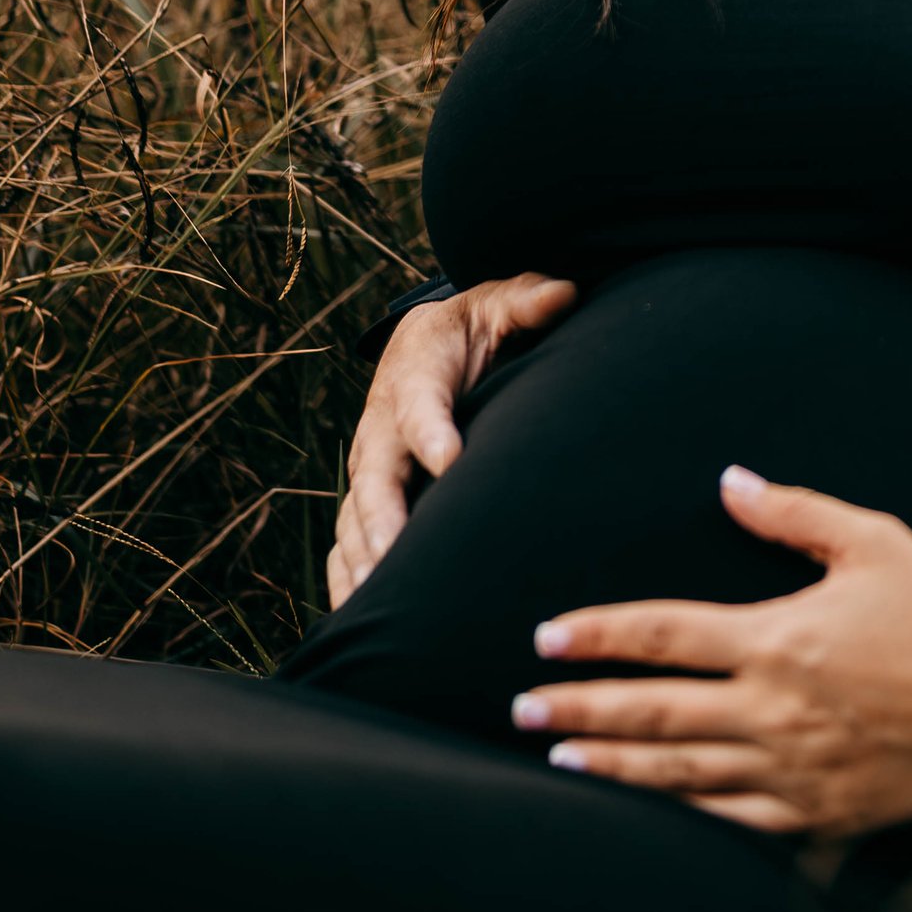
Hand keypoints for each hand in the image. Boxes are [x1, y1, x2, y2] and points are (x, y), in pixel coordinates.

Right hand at [326, 271, 577, 607]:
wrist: (427, 343)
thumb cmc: (473, 328)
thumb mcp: (500, 303)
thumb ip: (528, 301)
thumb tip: (564, 293)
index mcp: (414, 376)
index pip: (419, 405)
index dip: (432, 431)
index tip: (450, 460)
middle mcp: (381, 429)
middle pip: (377, 478)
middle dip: (384, 520)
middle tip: (397, 560)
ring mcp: (370, 469)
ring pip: (356, 520)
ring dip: (363, 562)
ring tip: (377, 606)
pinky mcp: (368, 499)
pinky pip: (347, 544)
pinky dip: (347, 579)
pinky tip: (358, 618)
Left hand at [510, 466, 911, 837]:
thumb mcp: (877, 544)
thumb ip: (795, 514)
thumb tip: (729, 484)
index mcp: (777, 639)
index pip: (662, 634)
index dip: (598, 635)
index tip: (546, 637)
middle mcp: (771, 710)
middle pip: (652, 710)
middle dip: (579, 709)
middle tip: (520, 710)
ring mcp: (789, 771)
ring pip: (678, 772)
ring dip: (612, 766)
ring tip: (559, 760)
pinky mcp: (814, 815)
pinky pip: (728, 820)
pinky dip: (676, 816)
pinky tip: (641, 810)